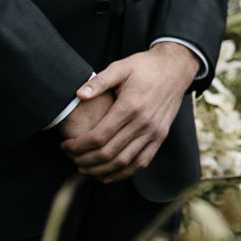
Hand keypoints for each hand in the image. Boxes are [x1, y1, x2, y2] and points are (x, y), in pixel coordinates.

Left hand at [60, 43, 198, 181]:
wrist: (176, 67)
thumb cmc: (145, 66)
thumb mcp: (121, 67)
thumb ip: (99, 82)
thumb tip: (78, 95)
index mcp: (130, 106)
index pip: (98, 137)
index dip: (77, 146)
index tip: (65, 145)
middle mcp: (143, 122)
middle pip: (108, 153)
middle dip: (84, 160)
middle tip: (70, 158)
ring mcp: (154, 132)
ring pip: (123, 162)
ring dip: (100, 170)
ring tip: (83, 168)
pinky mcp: (160, 136)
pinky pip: (141, 162)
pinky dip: (122, 173)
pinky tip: (107, 174)